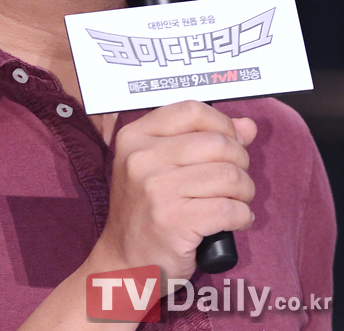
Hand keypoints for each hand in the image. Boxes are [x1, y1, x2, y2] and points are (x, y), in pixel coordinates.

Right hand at [92, 100, 256, 286]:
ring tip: (237, 201)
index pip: (192, 110)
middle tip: (235, 180)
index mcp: (135, 136)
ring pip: (229, 175)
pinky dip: (242, 216)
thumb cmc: (147, 211)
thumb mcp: (162, 166)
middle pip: (218, 143)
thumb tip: (248, 126)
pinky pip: (229, 209)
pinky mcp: (173, 221)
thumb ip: (203, 139)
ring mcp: (155, 189)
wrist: (124, 263)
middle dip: (240, 162)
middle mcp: (141, 158)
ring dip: (244, 191)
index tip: (231, 141)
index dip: (222, 124)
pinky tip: (235, 221)